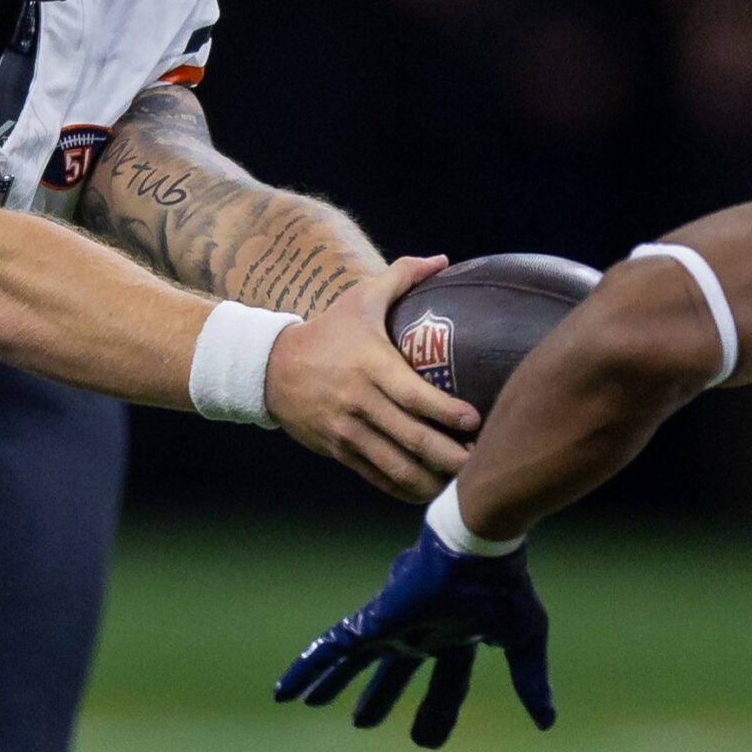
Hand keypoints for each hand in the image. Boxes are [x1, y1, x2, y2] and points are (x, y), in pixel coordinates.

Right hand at [264, 257, 478, 499]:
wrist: (270, 369)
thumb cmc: (328, 331)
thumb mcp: (360, 298)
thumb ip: (401, 276)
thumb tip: (442, 259)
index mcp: (371, 365)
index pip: (413, 395)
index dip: (446, 412)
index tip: (475, 420)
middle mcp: (359, 402)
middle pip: (411, 438)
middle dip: (449, 456)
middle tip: (481, 462)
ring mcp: (348, 431)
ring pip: (395, 466)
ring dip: (431, 480)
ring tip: (461, 483)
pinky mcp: (339, 451)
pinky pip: (377, 478)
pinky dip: (404, 489)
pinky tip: (429, 492)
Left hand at [274, 524, 553, 747]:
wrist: (480, 545)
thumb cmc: (504, 585)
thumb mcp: (525, 639)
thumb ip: (530, 679)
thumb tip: (546, 722)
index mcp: (456, 637)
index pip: (444, 684)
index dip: (436, 713)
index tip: (425, 741)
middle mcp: (420, 632)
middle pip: (393, 672)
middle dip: (378, 697)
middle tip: (361, 722)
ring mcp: (394, 625)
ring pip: (355, 661)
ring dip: (333, 684)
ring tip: (311, 703)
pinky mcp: (374, 620)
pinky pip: (331, 648)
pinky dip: (306, 670)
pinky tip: (283, 691)